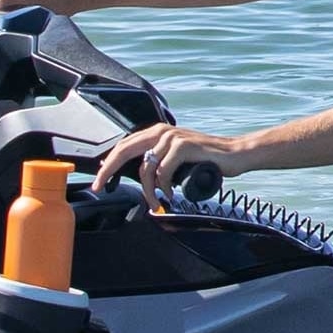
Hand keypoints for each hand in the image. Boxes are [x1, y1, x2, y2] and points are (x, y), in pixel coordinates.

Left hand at [90, 122, 248, 193]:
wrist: (234, 155)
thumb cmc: (206, 160)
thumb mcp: (176, 158)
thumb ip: (158, 161)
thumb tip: (139, 176)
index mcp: (157, 132)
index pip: (124, 146)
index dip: (108, 163)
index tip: (99, 179)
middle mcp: (162, 131)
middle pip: (124, 150)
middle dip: (108, 170)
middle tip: (101, 186)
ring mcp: (173, 138)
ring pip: (146, 168)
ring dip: (148, 190)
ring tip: (156, 201)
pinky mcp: (184, 147)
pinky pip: (163, 172)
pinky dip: (165, 186)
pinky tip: (172, 194)